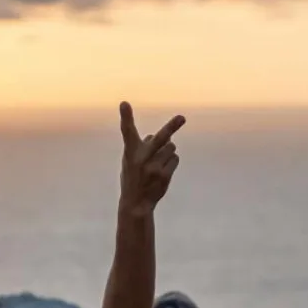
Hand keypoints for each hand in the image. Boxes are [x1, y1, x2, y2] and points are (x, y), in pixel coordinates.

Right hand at [118, 102, 184, 216]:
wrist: (136, 203)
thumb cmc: (133, 176)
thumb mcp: (131, 159)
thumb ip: (144, 145)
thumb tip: (165, 136)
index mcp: (130, 152)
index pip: (127, 131)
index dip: (126, 117)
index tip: (124, 103)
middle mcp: (142, 159)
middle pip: (160, 138)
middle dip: (171, 127)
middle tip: (182, 118)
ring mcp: (154, 168)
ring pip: (171, 147)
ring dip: (168, 151)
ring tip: (157, 163)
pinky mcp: (164, 176)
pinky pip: (175, 158)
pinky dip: (171, 161)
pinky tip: (162, 171)